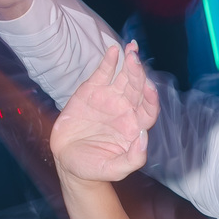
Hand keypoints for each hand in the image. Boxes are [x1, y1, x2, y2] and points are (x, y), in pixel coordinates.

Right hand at [50, 41, 157, 182]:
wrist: (67, 162)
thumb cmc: (94, 167)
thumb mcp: (115, 169)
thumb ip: (134, 158)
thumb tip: (144, 137)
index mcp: (135, 126)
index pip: (149, 108)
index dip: (151, 98)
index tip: (150, 88)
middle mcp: (125, 110)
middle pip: (137, 88)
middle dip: (138, 73)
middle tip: (136, 59)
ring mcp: (109, 99)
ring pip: (123, 78)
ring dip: (129, 63)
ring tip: (131, 49)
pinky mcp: (91, 92)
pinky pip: (103, 74)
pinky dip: (109, 62)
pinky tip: (114, 51)